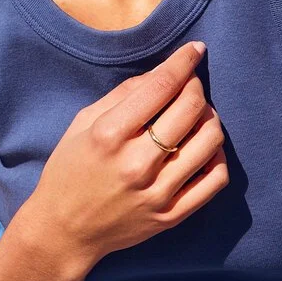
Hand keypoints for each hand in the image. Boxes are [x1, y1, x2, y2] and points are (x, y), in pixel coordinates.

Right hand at [28, 42, 227, 268]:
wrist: (64, 230)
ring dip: (210, 118)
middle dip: (196, 87)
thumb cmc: (70, 169)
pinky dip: (217, 155)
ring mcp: (158, 192)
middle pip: (190, 109)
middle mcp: (136, 163)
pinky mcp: (172, 216)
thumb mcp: (83, 122)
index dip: (183, 62)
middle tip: (190, 85)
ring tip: (197, 115)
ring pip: (210, 141)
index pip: (161, 86)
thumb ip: (123, 93)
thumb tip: (163, 72)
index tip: (195, 50)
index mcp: (110, 134)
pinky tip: (203, 146)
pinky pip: (215, 180)